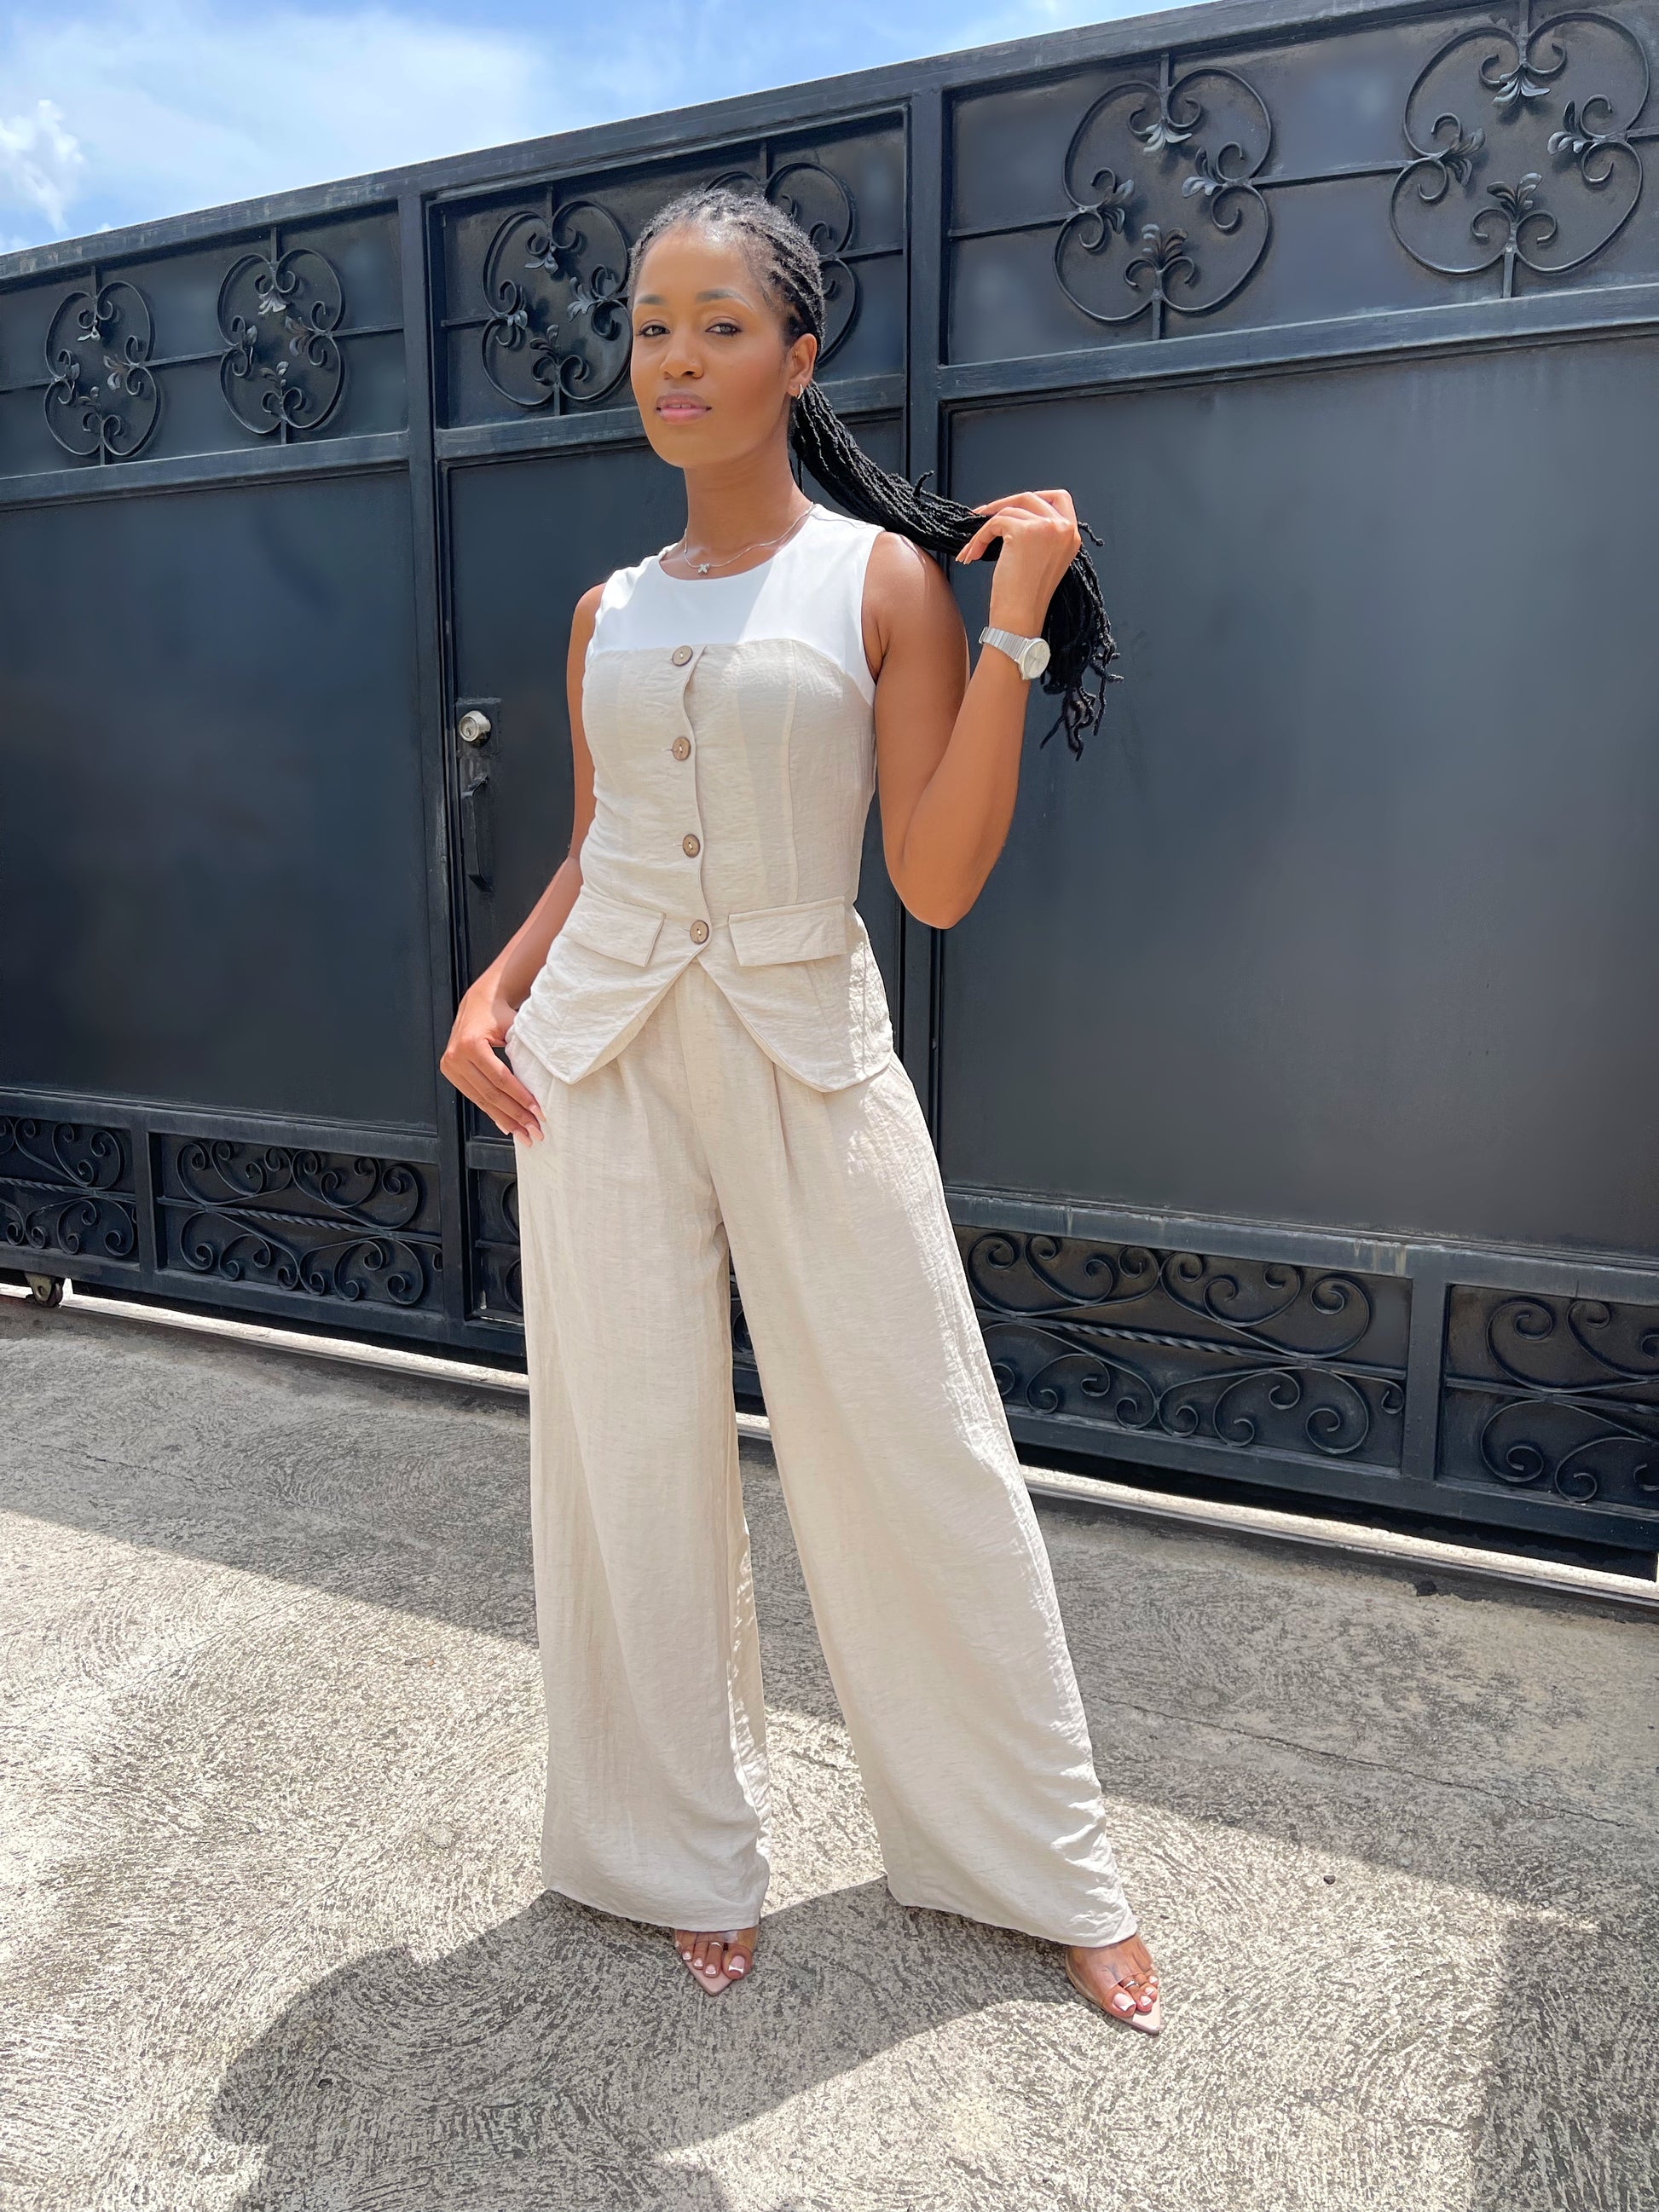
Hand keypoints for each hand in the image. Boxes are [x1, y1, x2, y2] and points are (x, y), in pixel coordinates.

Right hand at [440, 984, 545, 1143]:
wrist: (479, 1002)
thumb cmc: (500, 1014)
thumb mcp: (514, 1028)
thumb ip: (524, 1053)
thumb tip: (544, 1084)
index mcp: (471, 1043)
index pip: (501, 1078)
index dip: (520, 1098)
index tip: (539, 1112)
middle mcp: (456, 1056)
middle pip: (490, 1094)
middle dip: (515, 1115)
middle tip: (534, 1131)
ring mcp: (450, 1064)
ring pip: (481, 1100)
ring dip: (505, 1119)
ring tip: (524, 1133)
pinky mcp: (450, 1071)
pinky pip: (474, 1096)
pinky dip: (492, 1111)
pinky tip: (506, 1125)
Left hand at [954, 487, 1081, 636]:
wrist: (1020, 619)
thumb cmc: (1026, 597)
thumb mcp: (1045, 559)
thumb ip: (1042, 534)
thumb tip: (1014, 513)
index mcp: (1071, 535)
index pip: (1060, 498)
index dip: (1034, 497)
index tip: (1012, 506)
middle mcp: (1063, 528)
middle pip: (1030, 497)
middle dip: (1002, 505)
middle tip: (982, 516)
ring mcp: (1045, 528)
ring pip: (1008, 510)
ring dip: (985, 528)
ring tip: (973, 549)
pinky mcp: (1023, 532)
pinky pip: (994, 523)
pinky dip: (979, 538)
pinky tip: (972, 555)